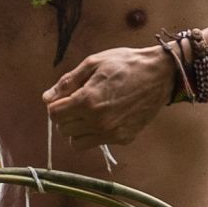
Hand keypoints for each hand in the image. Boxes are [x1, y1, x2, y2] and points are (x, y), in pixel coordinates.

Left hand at [41, 43, 177, 149]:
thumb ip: (68, 82)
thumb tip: (47, 98)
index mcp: (87, 100)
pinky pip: (97, 143)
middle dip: (65, 116)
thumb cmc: (126, 64)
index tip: (65, 98)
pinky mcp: (123, 138)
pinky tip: (106, 116)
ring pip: (76, 142)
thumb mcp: (93, 63)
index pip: (54, 114)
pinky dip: (95, 133)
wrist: (160, 74)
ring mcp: (111, 132)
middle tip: (77, 103)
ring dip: (77, 129)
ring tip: (89, 113)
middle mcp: (98, 120)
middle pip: (63, 129)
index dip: (55, 104)